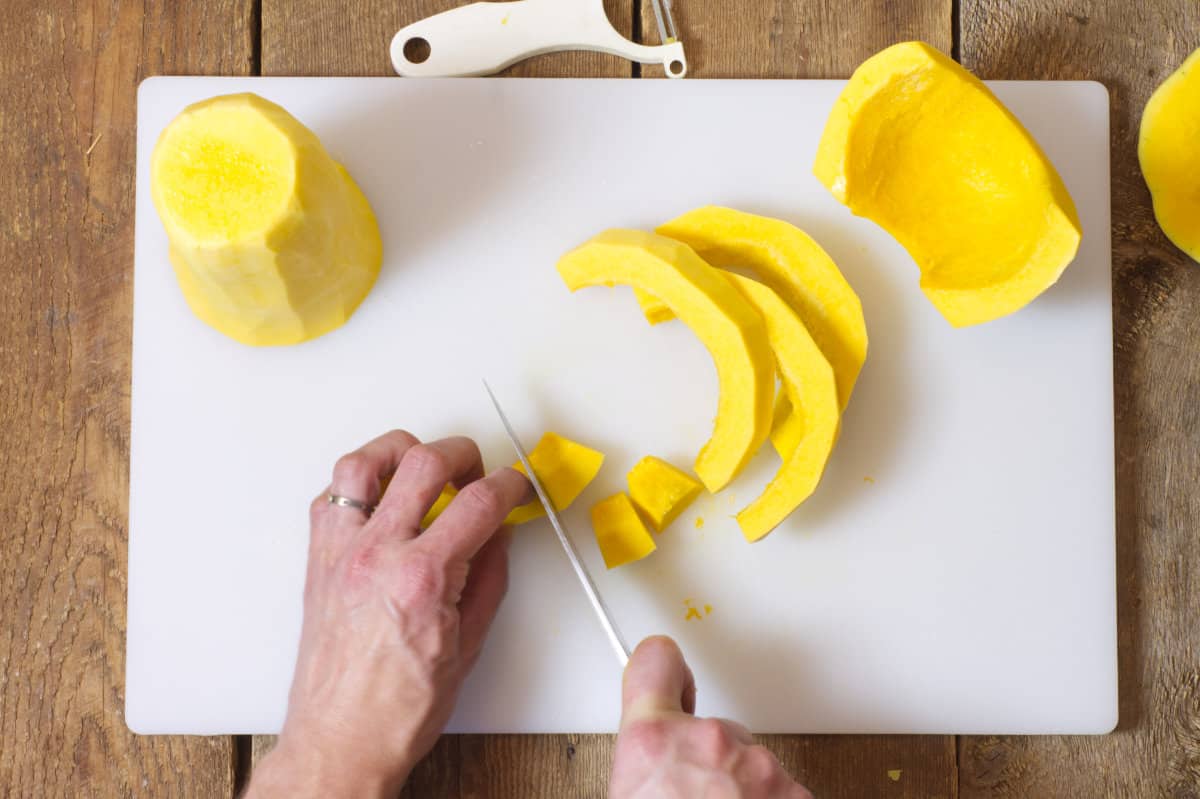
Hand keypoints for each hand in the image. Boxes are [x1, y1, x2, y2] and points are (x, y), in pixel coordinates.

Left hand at [247, 430, 531, 798]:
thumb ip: (487, 578)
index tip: (517, 486)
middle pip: (425, 462)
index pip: (480, 501)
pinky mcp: (318, 559)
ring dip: (402, 452)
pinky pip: (332, 496)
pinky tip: (383, 497)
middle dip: (463, 455)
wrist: (341, 739)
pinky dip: (361, 483)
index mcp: (422, 578)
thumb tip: (498, 536)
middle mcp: (377, 555)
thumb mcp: (468, 644)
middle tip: (477, 472)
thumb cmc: (397, 710)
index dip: (510, 485)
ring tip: (423, 466)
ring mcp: (341, 553)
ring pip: (365, 462)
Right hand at [610, 637, 812, 798]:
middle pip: (714, 728)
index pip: (656, 661)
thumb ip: (645, 758)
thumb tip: (649, 763)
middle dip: (709, 758)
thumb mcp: (626, 792)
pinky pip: (781, 790)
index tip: (672, 664)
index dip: (664, 665)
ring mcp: (757, 768)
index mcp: (654, 740)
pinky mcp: (794, 793)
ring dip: (740, 787)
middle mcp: (709, 742)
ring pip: (751, 762)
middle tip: (690, 797)